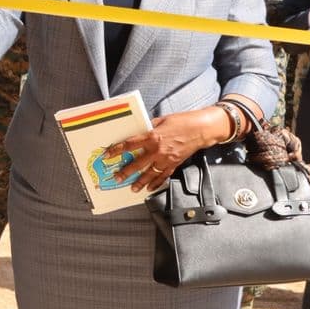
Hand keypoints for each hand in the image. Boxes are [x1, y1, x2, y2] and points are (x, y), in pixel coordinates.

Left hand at [104, 108, 221, 193]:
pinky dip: (156, 183)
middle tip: (117, 177)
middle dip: (126, 171)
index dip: (117, 150)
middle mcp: (158, 149)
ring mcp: (167, 159)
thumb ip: (149, 127)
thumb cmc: (182, 121)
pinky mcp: (175, 164)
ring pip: (150, 173)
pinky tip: (150, 188)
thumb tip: (140, 131)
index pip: (130, 144)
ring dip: (140, 182)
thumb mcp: (161, 120)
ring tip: (133, 188)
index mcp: (152, 136)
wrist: (201, 129)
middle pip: (138, 163)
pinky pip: (163, 176)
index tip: (108, 154)